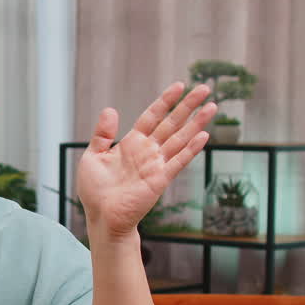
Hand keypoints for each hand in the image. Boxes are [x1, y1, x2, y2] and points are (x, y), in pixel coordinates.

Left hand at [75, 83, 215, 240]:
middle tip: (204, 89)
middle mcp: (147, 151)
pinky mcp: (160, 179)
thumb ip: (102, 134)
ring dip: (196, 123)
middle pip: (171, 123)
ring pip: (180, 139)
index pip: (152, 116)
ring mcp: (156, 164)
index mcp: (131, 143)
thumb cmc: (95, 191)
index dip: (165, 101)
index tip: (179, 86)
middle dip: (188, 106)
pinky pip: (178, 161)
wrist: (102, 217)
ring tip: (212, 107)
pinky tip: (203, 135)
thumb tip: (110, 109)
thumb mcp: (92, 157)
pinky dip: (191, 149)